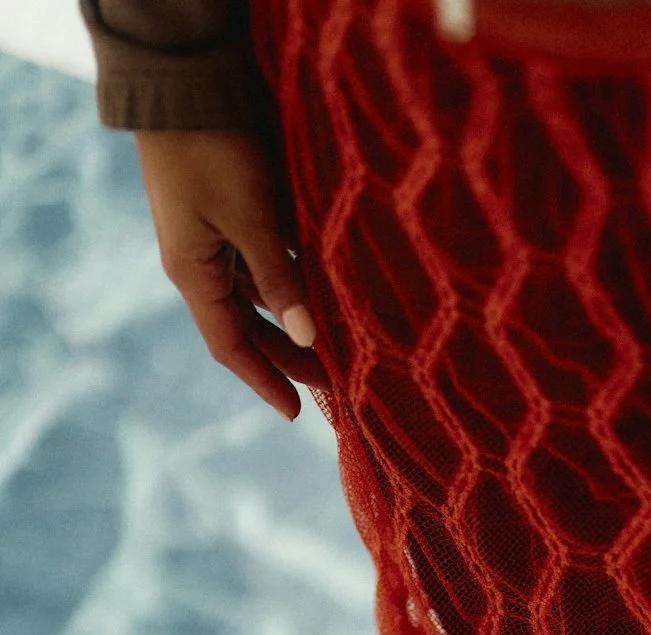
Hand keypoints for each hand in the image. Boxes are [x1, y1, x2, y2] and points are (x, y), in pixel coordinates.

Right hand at [134, 130, 325, 420]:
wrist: (186, 82)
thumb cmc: (213, 148)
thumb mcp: (250, 216)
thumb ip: (280, 277)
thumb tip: (309, 338)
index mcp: (194, 273)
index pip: (231, 345)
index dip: (265, 380)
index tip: (297, 414)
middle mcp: (202, 263)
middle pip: (249, 326)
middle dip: (290, 354)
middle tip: (336, 382)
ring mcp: (215, 238)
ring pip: (261, 294)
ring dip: (297, 318)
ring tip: (341, 342)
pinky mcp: (230, 212)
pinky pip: (265, 261)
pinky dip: (295, 280)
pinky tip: (328, 291)